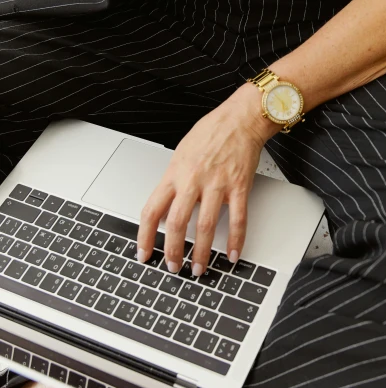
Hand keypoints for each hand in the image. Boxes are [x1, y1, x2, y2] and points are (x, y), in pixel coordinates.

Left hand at [137, 83, 280, 274]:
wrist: (239, 119)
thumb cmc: (211, 133)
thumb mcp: (180, 154)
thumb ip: (173, 180)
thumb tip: (166, 205)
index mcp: (174, 174)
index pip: (151, 211)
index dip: (145, 236)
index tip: (144, 253)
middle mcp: (192, 181)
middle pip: (175, 223)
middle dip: (172, 251)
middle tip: (172, 267)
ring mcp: (216, 185)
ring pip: (204, 227)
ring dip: (200, 253)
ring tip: (199, 268)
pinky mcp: (239, 187)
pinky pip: (237, 219)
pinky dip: (235, 241)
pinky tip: (231, 254)